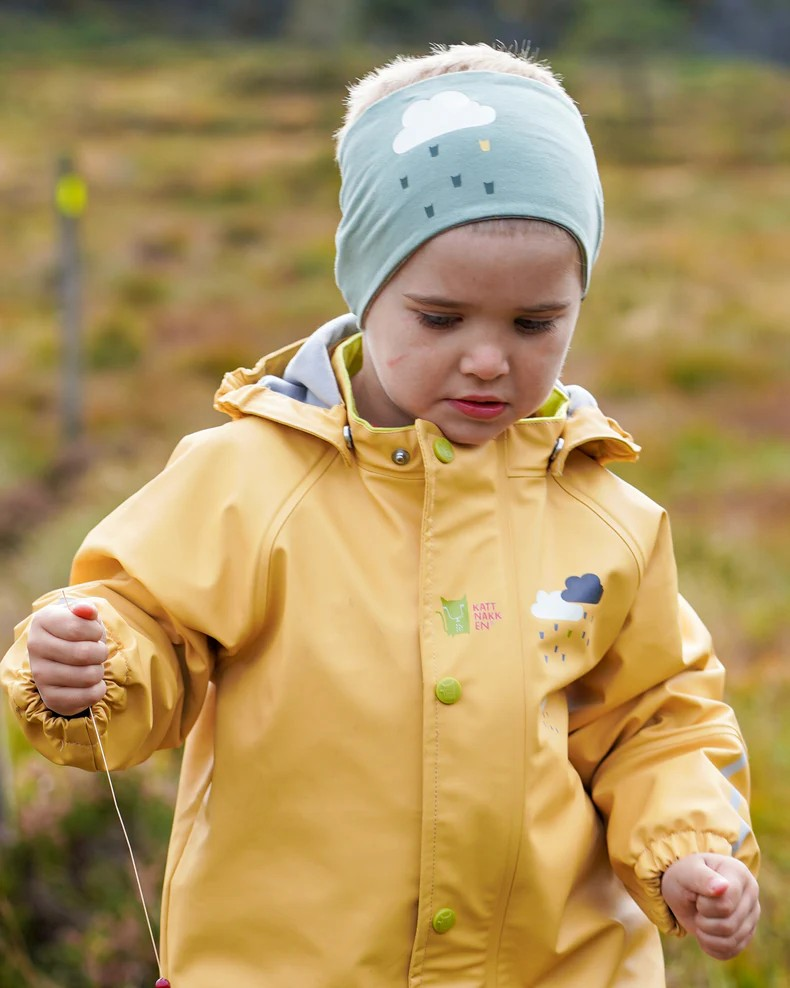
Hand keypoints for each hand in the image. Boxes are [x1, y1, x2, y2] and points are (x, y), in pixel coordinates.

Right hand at [27, 597, 107, 715]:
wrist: (64, 657)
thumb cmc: (78, 632)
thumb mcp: (83, 616)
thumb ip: (87, 609)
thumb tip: (86, 610)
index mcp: (42, 621)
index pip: (77, 627)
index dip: (95, 631)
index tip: (94, 633)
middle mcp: (35, 647)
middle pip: (84, 653)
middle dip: (101, 652)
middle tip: (98, 651)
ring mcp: (40, 675)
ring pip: (88, 676)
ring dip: (99, 670)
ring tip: (91, 666)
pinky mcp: (50, 697)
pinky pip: (88, 696)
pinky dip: (98, 689)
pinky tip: (90, 683)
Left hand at [661, 853, 759, 959]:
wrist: (685, 888)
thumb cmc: (686, 876)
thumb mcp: (686, 873)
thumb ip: (702, 878)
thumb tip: (723, 887)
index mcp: (739, 873)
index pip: (726, 905)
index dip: (705, 906)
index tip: (697, 896)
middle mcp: (751, 894)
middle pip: (729, 925)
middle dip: (704, 921)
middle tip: (697, 908)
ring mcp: (752, 915)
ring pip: (732, 941)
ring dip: (706, 935)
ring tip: (700, 920)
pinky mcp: (747, 933)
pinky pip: (731, 951)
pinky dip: (711, 946)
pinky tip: (704, 934)